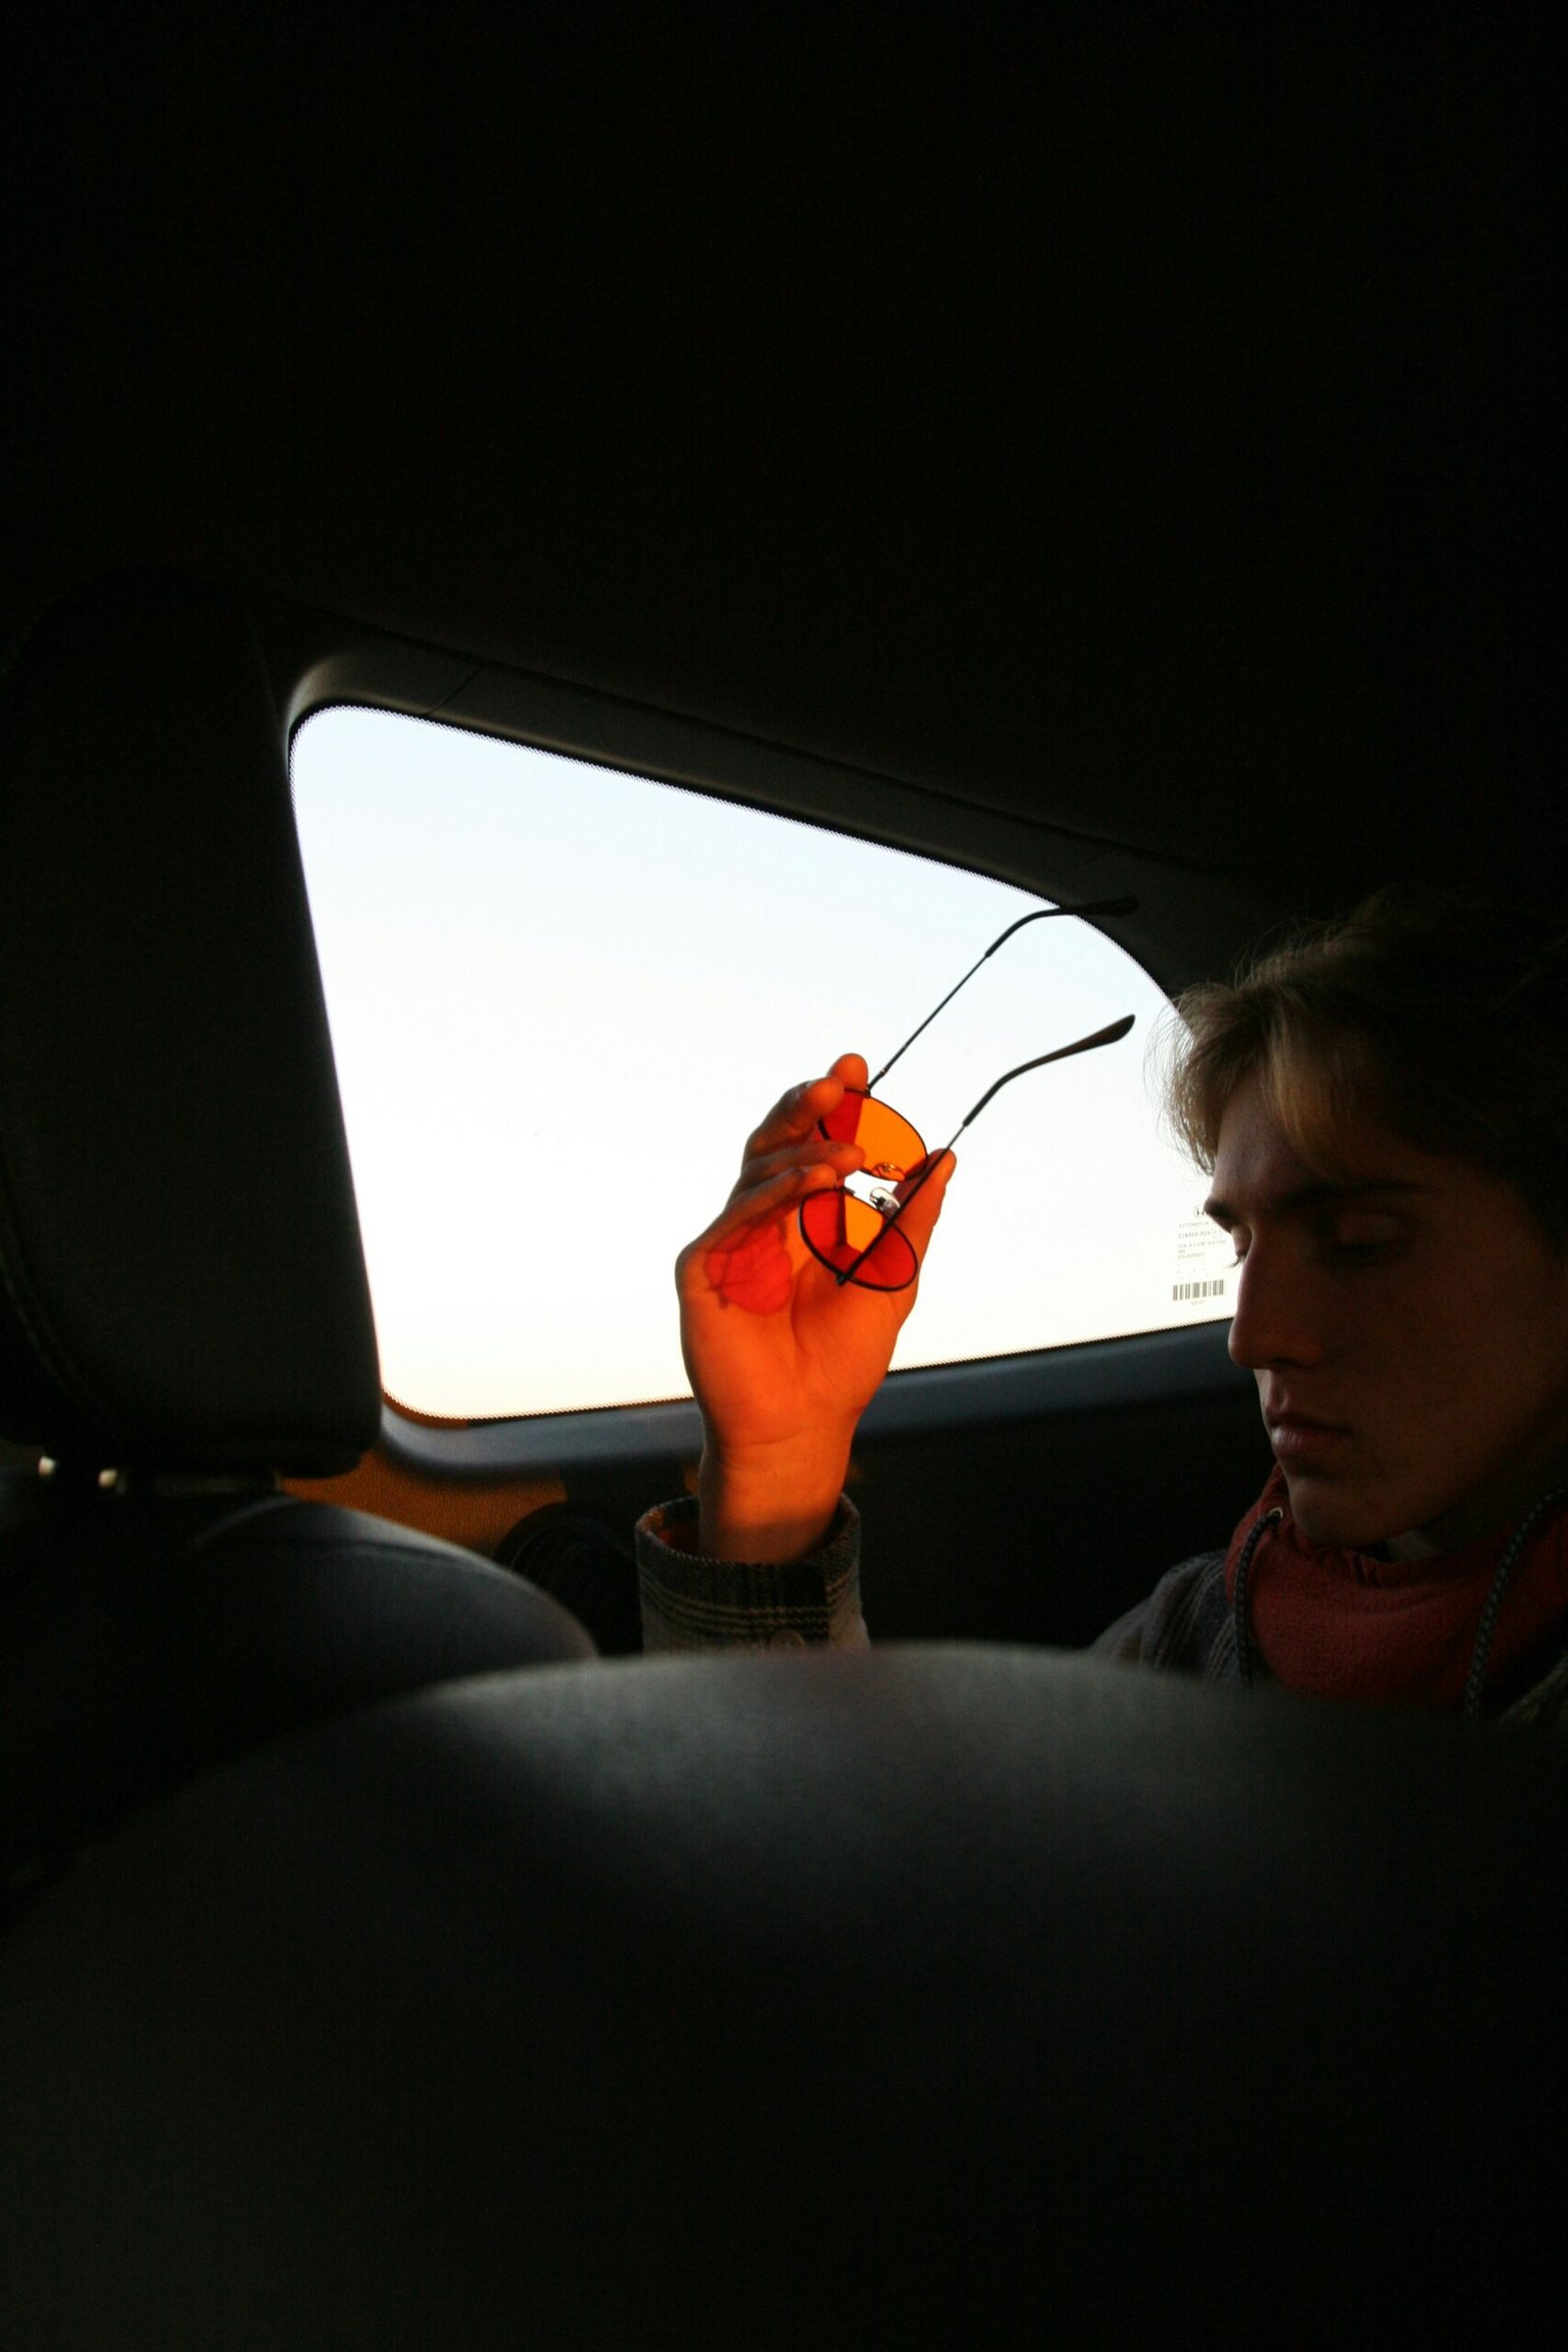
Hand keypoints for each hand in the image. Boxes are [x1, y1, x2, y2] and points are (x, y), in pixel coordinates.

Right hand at [676, 1053, 954, 1558]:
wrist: (804, 1421)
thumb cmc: (843, 1360)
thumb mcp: (894, 1278)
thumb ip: (913, 1220)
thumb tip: (946, 1158)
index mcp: (804, 1219)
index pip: (812, 1145)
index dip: (831, 1107)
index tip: (859, 1068)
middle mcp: (763, 1222)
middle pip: (775, 1144)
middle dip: (806, 1107)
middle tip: (840, 1080)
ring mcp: (731, 1242)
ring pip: (757, 1171)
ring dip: (803, 1154)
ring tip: (847, 1156)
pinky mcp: (703, 1268)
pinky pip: (735, 1217)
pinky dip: (773, 1193)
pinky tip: (811, 1183)